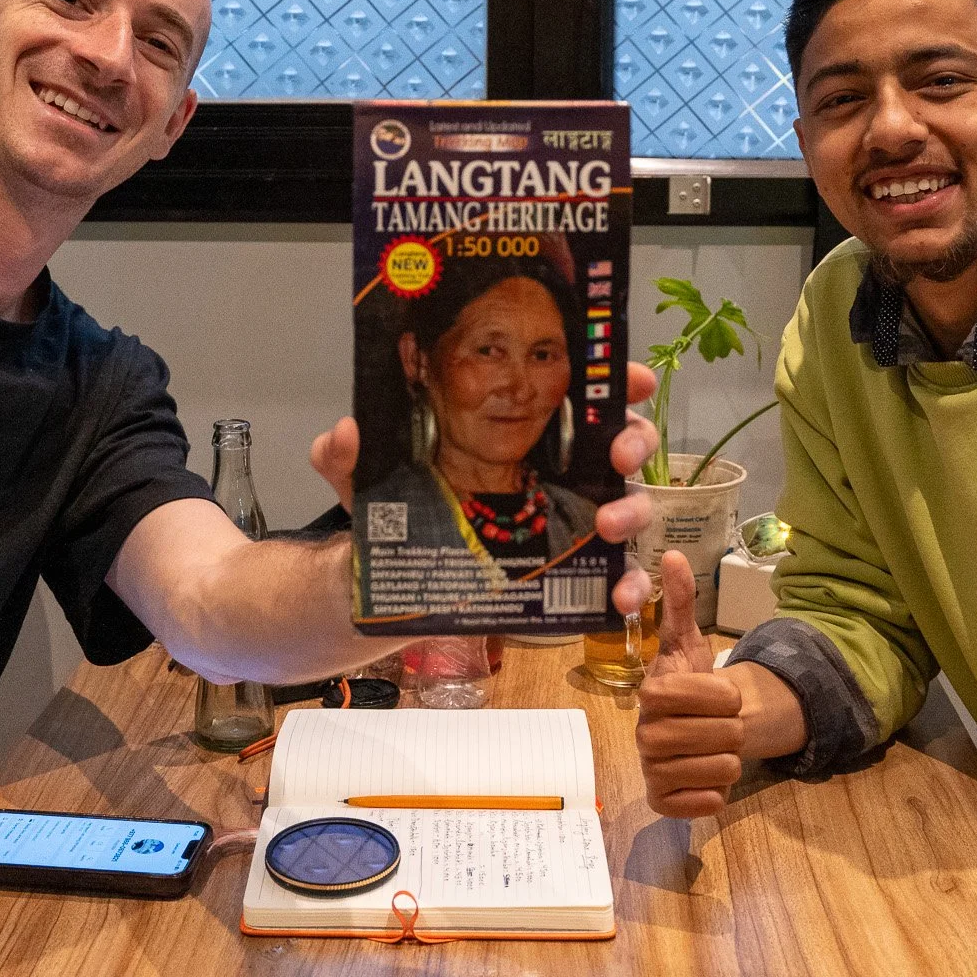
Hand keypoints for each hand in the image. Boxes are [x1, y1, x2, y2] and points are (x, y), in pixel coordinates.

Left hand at [312, 361, 661, 618]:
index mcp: (523, 428)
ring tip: (606, 526)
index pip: (579, 392)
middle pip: (621, 441)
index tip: (630, 378)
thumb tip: (343, 434)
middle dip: (633, 440)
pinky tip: (619, 598)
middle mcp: (558, 468)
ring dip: (631, 511)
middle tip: (616, 456)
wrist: (389, 586)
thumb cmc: (396, 511)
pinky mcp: (568, 571)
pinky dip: (626, 585)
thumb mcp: (365, 478)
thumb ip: (346, 454)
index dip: (615, 379)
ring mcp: (570, 519)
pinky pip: (612, 577)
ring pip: (628, 504)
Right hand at [634, 552, 803, 817]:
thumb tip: (672, 554)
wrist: (690, 727)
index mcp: (651, 693)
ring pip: (717, 770)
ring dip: (729, 760)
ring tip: (717, 749)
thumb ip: (680, 601)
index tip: (723, 695)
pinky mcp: (662, 801)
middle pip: (720, 737)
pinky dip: (715, 793)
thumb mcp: (690, 642)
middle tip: (724, 724)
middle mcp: (644, 733)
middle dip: (734, 729)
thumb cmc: (691, 684)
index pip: (700, 698)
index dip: (722, 696)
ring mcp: (651, 769)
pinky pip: (703, 805)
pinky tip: (707, 779)